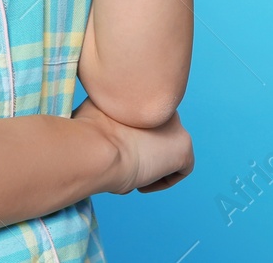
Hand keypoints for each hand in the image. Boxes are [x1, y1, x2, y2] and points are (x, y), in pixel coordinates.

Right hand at [72, 94, 194, 194]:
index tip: (117, 146)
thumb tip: (98, 118)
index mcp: (142, 90)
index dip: (130, 134)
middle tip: (124, 161)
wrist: (98, 148)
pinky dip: (161, 181)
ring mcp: (177, 124)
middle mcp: (163, 103)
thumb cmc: (87, 131)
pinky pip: (180, 169)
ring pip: (167, 150)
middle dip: (143, 149)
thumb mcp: (93, 109)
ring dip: (151, 164)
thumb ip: (106, 109)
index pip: (143, 116)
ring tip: (131, 172)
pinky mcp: (185, 147)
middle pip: (157, 132)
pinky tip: (141, 182)